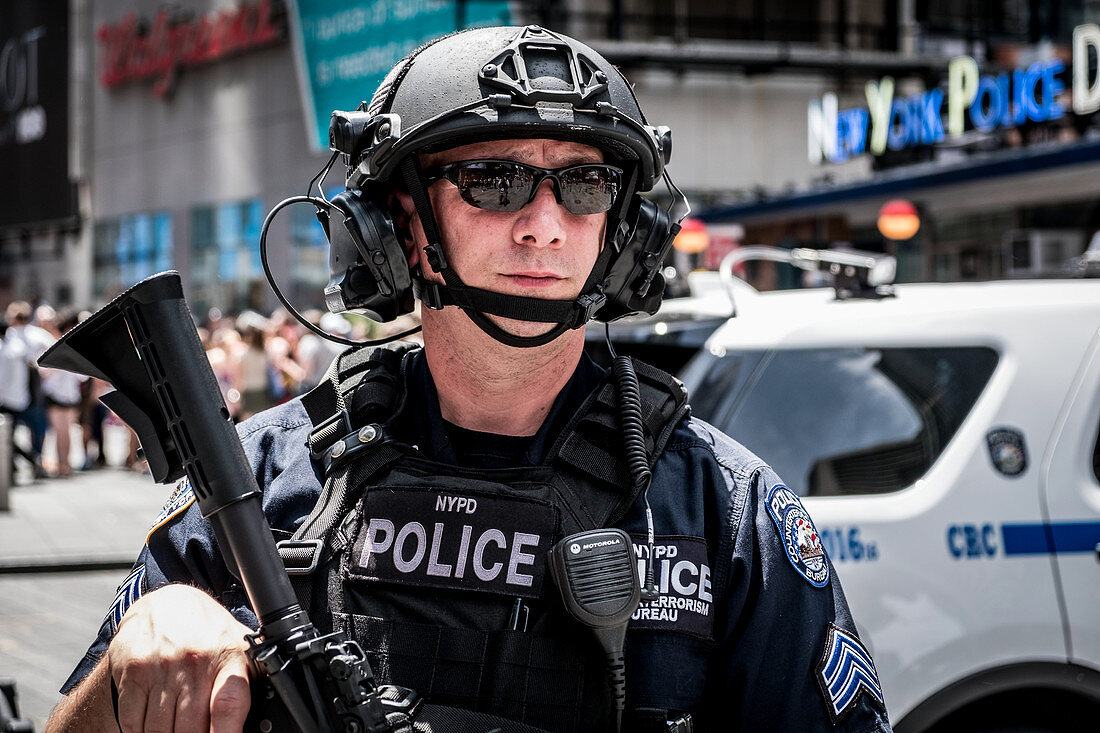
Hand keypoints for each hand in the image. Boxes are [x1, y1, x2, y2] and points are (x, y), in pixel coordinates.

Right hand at [108, 584, 252, 732]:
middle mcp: (195, 661)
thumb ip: (244, 681)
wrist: (165, 602)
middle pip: (191, 729)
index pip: (229, 705)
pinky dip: (139, 732)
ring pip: (159, 730)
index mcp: (228, 657)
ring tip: (174, 729)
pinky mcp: (133, 672)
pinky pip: (133, 721)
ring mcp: (161, 667)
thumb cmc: (207, 632)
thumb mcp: (237, 646)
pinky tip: (150, 726)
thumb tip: (259, 719)